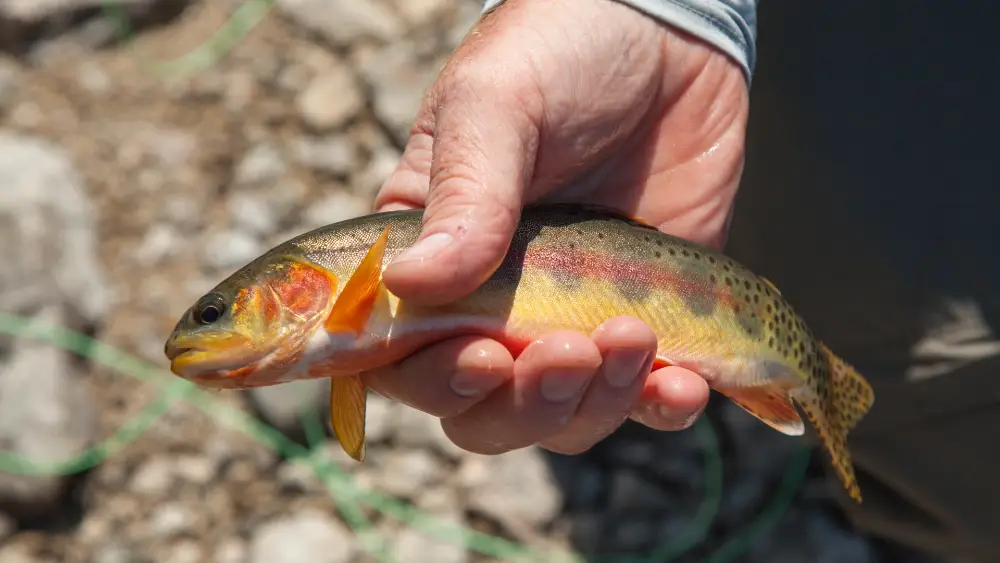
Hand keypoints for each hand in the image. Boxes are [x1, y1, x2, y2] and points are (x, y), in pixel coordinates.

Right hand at [363, 0, 748, 454]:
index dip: (428, 377)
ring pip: (559, 416)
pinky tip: (682, 382)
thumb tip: (412, 286)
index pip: (397, 353)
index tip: (481, 356)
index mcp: (426, 255)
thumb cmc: (556, 52)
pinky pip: (643, 395)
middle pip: (477, 407)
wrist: (666, 34)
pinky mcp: (643, 318)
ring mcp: (568, 317)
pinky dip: (661, 405)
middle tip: (564, 351)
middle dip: (521, 402)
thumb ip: (463, 196)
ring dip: (593, 403)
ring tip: (634, 339)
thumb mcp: (494, 107)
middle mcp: (490, 302)